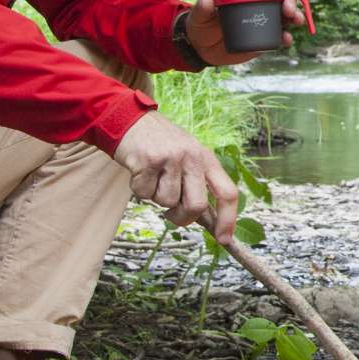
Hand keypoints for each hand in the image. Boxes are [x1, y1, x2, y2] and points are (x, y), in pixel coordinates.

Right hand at [113, 111, 239, 239]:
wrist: (130, 119)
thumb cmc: (162, 145)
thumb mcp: (188, 157)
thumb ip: (198, 184)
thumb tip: (210, 222)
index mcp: (207, 158)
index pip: (227, 192)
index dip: (228, 219)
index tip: (224, 240)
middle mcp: (192, 157)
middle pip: (196, 206)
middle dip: (182, 217)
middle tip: (171, 214)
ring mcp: (169, 158)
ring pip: (166, 202)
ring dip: (156, 198)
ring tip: (153, 178)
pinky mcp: (146, 161)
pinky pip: (144, 194)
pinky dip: (139, 190)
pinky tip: (140, 172)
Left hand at [186, 0, 312, 66]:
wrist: (203, 48)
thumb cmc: (202, 24)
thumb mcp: (200, 15)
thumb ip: (202, 7)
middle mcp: (260, 4)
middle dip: (291, 1)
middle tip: (289, 10)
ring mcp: (265, 21)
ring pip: (286, 17)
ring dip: (295, 17)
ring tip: (295, 21)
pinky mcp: (265, 38)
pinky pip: (280, 37)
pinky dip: (286, 38)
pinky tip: (286, 40)